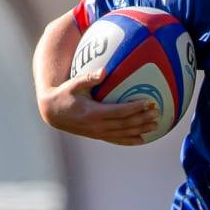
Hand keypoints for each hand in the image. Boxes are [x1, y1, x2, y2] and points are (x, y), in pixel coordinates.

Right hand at [35, 69, 159, 144]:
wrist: (52, 112)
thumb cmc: (65, 94)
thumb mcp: (74, 84)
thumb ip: (89, 77)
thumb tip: (104, 70)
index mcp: (94, 113)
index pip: (119, 111)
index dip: (135, 108)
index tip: (148, 102)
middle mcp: (98, 125)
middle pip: (125, 124)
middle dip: (142, 119)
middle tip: (157, 113)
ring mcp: (98, 132)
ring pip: (123, 133)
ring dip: (140, 130)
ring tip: (155, 126)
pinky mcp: (97, 135)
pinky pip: (116, 140)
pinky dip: (130, 140)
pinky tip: (142, 139)